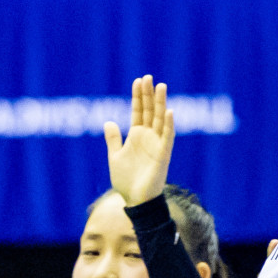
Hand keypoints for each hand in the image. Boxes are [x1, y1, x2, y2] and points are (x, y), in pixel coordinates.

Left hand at [105, 75, 173, 206]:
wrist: (135, 200)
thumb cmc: (126, 180)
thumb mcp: (115, 156)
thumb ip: (114, 139)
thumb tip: (108, 121)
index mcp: (136, 136)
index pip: (138, 111)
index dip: (138, 96)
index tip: (138, 80)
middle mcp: (148, 137)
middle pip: (149, 111)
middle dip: (149, 94)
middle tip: (149, 77)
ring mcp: (157, 144)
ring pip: (160, 119)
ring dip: (160, 103)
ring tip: (161, 86)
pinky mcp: (163, 154)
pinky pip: (167, 137)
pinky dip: (169, 125)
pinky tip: (169, 111)